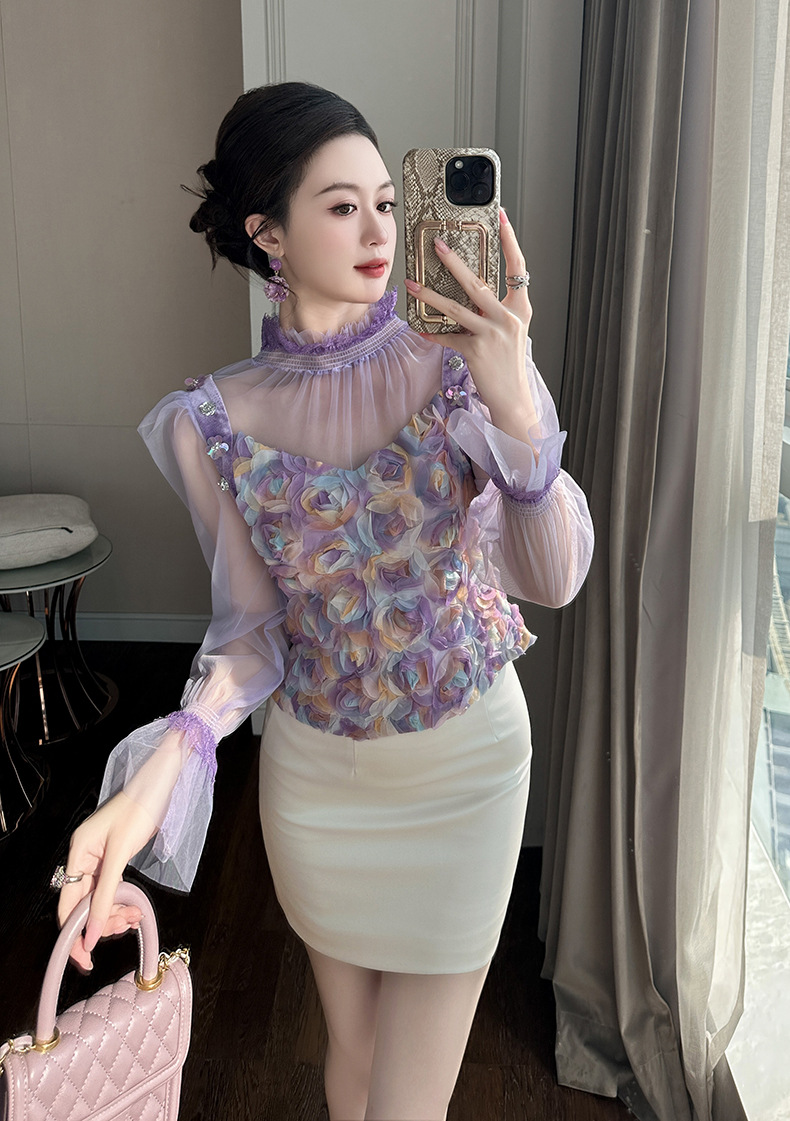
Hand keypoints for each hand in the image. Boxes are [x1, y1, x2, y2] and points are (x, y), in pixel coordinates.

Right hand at [57, 792, 156, 970]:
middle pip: (84, 906)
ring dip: (116, 914)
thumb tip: (94, 933)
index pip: (68, 905)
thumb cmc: (137, 810)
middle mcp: (84, 859)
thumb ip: (107, 894)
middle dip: (103, 922)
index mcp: (78, 854)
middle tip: (126, 926)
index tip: (86, 956)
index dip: (75, 934)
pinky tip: (136, 909)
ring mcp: (98, 861)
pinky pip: (112, 890)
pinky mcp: (113, 861)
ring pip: (100, 901)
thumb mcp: (120, 854)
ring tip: (136, 916)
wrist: (156, 788)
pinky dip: (122, 902)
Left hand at [404, 208, 537, 438]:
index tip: (502, 217)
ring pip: (456, 308)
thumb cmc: (508, 365)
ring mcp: (492, 334)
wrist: (513, 398)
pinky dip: (432, 334)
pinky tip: (418, 328)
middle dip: (454, 262)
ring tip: (413, 283)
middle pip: (477, 283)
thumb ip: (496, 311)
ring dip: (430, 295)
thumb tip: (471, 290)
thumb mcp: (510, 332)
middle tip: (437, 245)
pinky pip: (448, 338)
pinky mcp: (476, 351)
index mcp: (520, 309)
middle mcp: (508, 318)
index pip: (518, 268)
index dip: (510, 241)